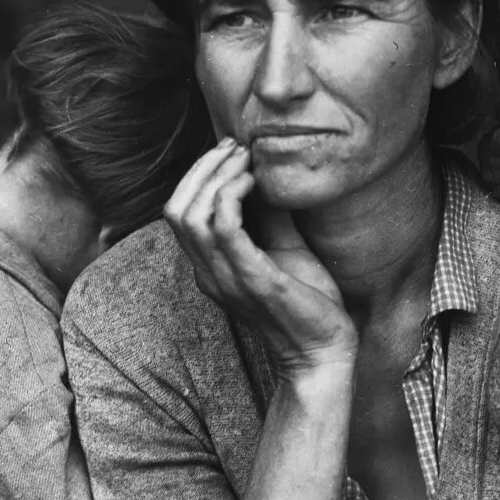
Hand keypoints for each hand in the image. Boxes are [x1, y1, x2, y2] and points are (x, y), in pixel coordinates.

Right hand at [164, 139, 357, 373]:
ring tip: (245, 159)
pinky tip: (255, 182)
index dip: (197, 175)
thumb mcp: (285, 250)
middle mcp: (208, 274)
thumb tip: (269, 176)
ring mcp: (225, 278)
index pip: (178, 213)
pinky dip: (233, 195)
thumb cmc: (307, 304)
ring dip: (216, 176)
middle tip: (235, 148)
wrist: (324, 351)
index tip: (230, 151)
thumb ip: (270, 217)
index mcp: (210, 268)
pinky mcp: (251, 280)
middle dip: (202, 168)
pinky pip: (223, 228)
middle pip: (176, 209)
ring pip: (191, 214)